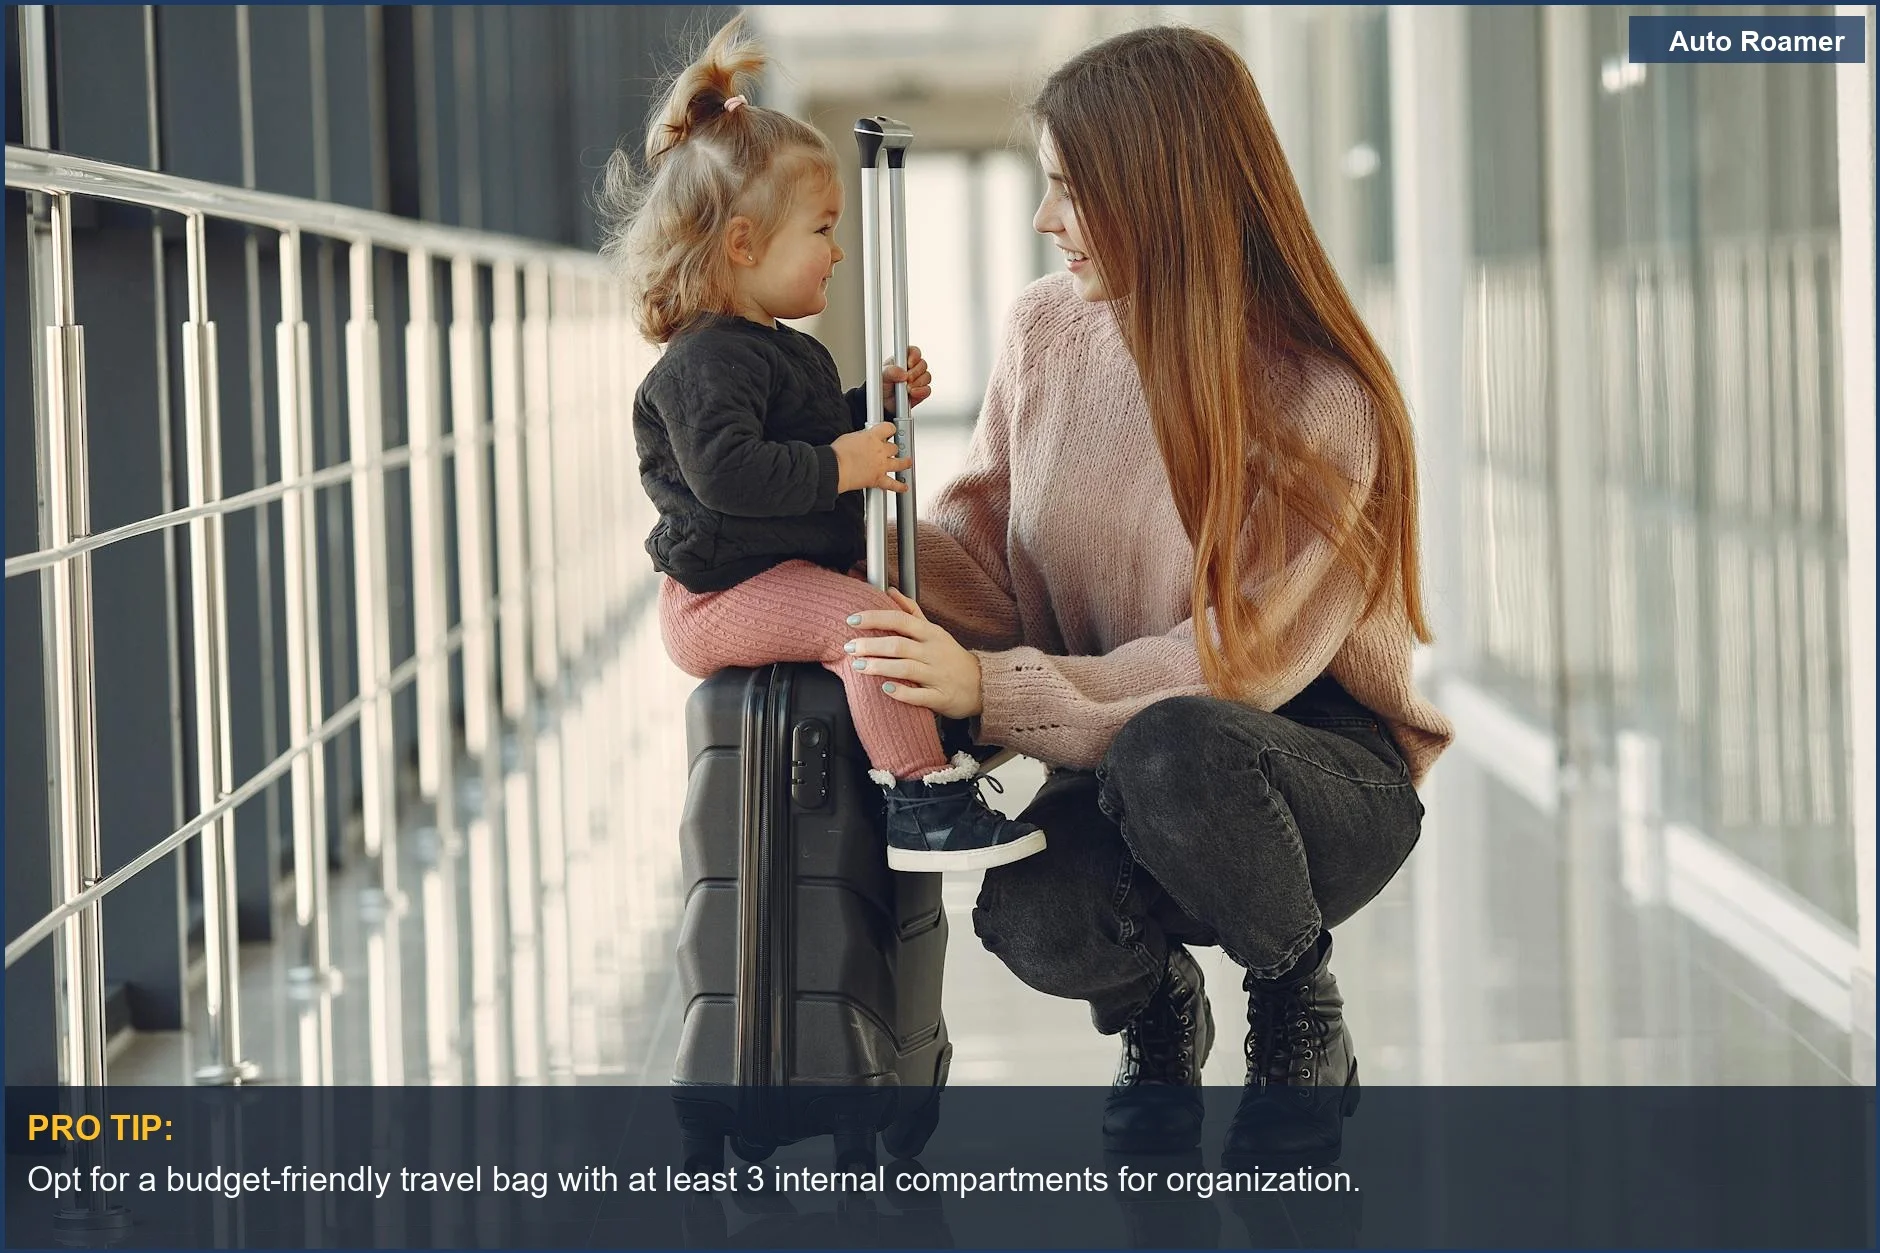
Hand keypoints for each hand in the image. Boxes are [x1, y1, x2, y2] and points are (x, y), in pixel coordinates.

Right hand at [833, 422, 910, 493]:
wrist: (835, 468)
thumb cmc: (838, 453)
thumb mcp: (850, 437)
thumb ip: (861, 437)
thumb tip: (864, 438)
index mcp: (873, 437)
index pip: (888, 428)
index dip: (890, 429)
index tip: (891, 431)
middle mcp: (880, 450)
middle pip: (894, 447)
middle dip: (893, 448)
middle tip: (893, 449)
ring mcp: (881, 465)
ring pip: (900, 463)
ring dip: (905, 462)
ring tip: (908, 462)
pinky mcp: (878, 479)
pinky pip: (893, 484)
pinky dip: (899, 487)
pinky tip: (904, 486)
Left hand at [844, 588, 983, 718]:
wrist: (982, 684)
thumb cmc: (951, 656)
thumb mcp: (934, 630)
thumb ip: (911, 611)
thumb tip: (890, 591)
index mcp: (930, 634)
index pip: (900, 620)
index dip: (875, 618)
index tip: (852, 620)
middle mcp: (933, 652)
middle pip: (899, 645)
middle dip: (871, 645)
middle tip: (850, 647)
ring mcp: (938, 675)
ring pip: (907, 669)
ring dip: (880, 666)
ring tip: (859, 666)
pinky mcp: (941, 697)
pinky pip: (920, 696)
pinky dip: (902, 693)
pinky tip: (885, 689)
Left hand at [882, 345, 932, 408]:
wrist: (883, 401)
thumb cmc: (882, 384)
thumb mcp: (882, 375)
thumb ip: (890, 371)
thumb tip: (902, 373)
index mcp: (903, 359)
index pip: (914, 351)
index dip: (914, 356)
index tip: (909, 364)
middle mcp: (912, 368)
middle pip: (923, 364)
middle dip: (915, 372)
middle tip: (907, 379)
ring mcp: (918, 379)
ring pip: (927, 377)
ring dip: (918, 383)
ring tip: (907, 388)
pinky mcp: (921, 391)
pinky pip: (927, 389)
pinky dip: (921, 392)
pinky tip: (913, 393)